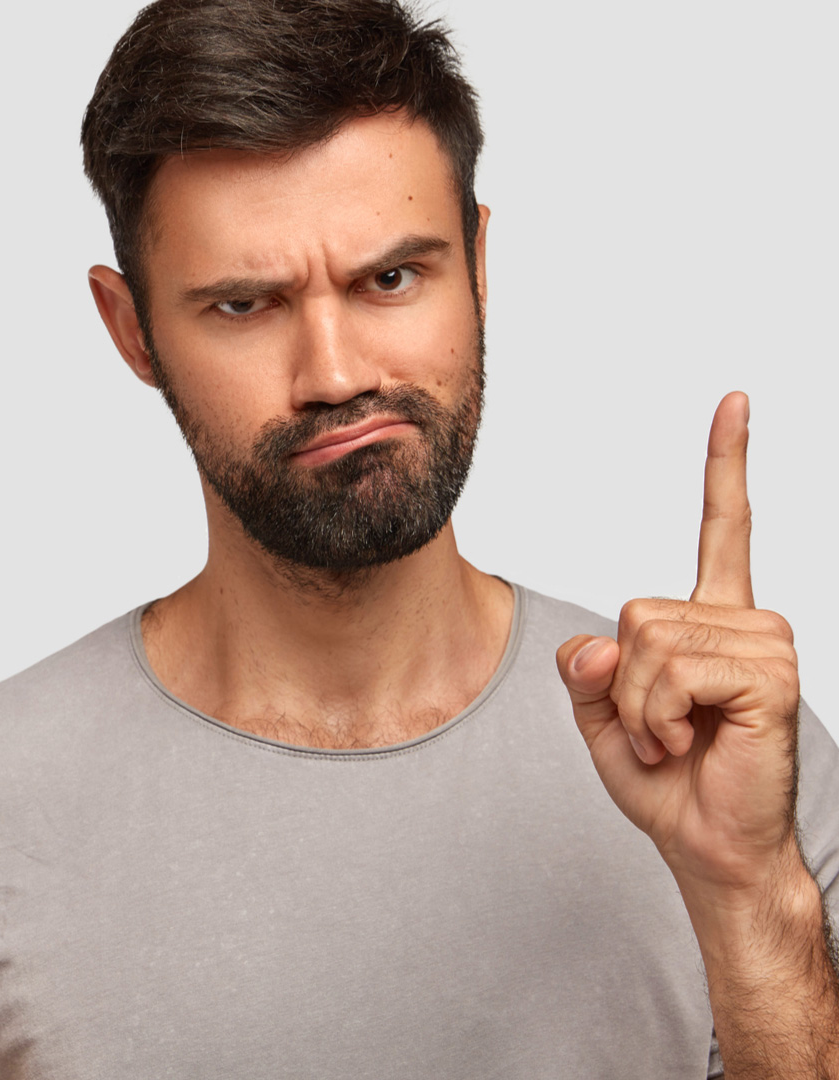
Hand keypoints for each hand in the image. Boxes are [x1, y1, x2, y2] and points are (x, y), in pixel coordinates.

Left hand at [555, 392, 804, 899]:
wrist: (709, 844)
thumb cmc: (666, 781)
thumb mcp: (602, 714)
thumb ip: (589, 667)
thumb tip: (604, 644)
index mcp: (712, 620)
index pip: (723, 527)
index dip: (726, 464)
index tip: (735, 401)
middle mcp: (747, 621)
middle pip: (633, 611)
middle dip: (623, 685)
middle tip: (659, 731)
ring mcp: (765, 644)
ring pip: (647, 642)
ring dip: (640, 708)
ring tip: (676, 740)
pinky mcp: (770, 675)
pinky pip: (672, 672)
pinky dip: (657, 717)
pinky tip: (686, 743)